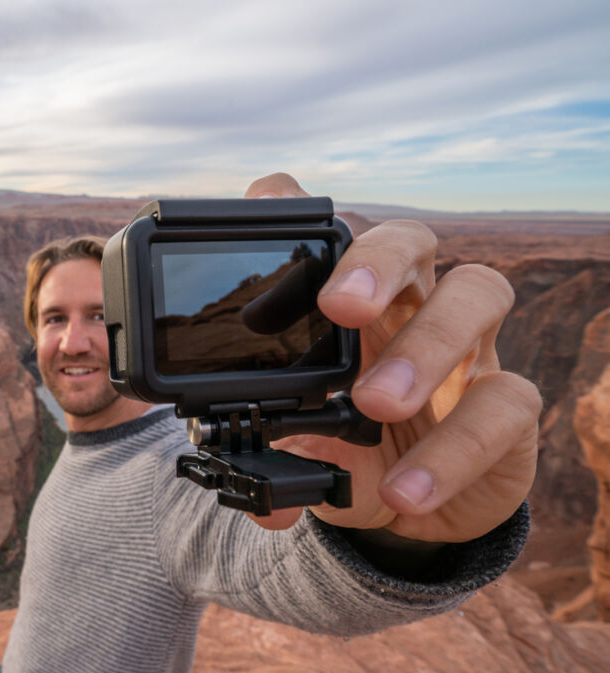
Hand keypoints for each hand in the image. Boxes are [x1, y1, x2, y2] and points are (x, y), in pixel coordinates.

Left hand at [244, 173, 539, 542]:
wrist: (406, 509)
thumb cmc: (346, 451)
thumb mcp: (299, 448)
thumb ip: (276, 460)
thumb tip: (260, 503)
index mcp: (350, 303)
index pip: (332, 232)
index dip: (301, 213)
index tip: (267, 225)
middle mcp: (412, 306)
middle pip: (410, 239)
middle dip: (377, 261)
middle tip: (340, 307)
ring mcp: (470, 349)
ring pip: (478, 292)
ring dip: (426, 344)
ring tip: (375, 403)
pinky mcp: (510, 406)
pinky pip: (505, 404)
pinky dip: (454, 449)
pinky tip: (407, 488)